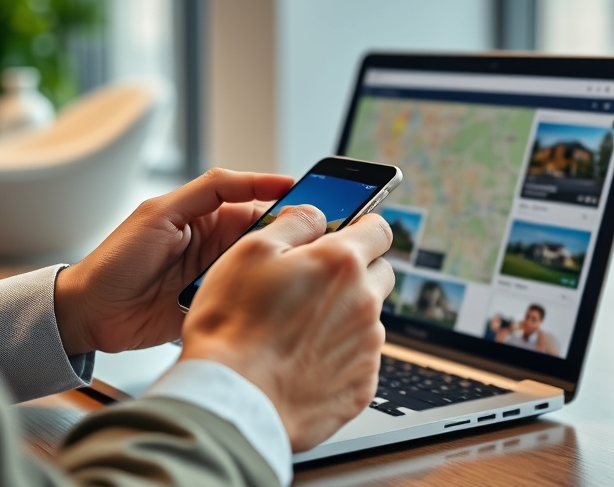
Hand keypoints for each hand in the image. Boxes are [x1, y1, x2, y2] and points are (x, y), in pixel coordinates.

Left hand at [53, 169, 293, 354]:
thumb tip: (253, 179)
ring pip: (262, 271)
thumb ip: (206, 191)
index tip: (316, 198)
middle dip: (291, 239)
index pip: (256, 202)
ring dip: (277, 273)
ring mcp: (218, 278)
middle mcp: (218, 247)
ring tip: (303, 274)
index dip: (283, 199)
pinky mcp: (216, 307)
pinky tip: (279, 302)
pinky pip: (246, 302)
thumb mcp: (160, 213)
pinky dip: (261, 302)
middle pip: (266, 239)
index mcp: (207, 217)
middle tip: (317, 242)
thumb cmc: (116, 259)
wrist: (89, 313)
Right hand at [180, 205, 393, 450]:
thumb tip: (316, 213)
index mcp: (341, 263)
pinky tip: (303, 361)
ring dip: (344, 316)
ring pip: (368, 318)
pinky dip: (338, 356)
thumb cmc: (233, 325)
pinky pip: (359, 360)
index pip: (380, 230)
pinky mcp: (361, 386)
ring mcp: (367, 347)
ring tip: (297, 330)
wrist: (232, 399)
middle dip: (356, 272)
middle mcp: (364, 302)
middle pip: (380, 274)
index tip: (352, 232)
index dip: (364, 227)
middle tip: (315, 284)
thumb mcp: (250, 251)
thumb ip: (294, 223)